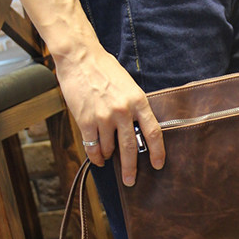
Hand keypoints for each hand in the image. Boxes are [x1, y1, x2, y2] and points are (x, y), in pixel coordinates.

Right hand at [54, 38, 164, 186]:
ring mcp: (104, 117)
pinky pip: (93, 147)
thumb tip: (137, 130)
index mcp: (138, 101)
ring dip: (109, 157)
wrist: (80, 57)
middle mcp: (123, 111)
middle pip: (130, 148)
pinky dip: (96, 156)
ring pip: (109, 148)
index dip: (158, 152)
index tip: (158, 164)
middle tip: (130, 180)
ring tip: (109, 160)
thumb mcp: (129, 86)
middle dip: (131, 168)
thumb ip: (134, 107)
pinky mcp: (86, 120)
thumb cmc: (105, 69)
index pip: (153, 132)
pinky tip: (98, 160)